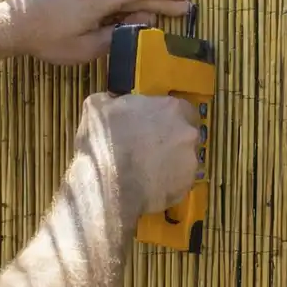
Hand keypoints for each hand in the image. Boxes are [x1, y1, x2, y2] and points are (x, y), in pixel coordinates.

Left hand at [4, 0, 191, 65]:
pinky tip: (109, 18)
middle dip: (158, 0)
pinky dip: (110, 2)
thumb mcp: (87, 48)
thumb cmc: (48, 40)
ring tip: (141, 23)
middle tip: (181, 7)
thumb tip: (143, 22)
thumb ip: (119, 34)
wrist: (12, 22)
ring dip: (128, 6)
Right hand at [75, 92, 200, 214]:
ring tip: (144, 171)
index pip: (179, 108)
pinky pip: (177, 182)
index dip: (164, 117)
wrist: (111, 187)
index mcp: (170, 108)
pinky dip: (165, 183)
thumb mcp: (95, 108)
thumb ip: (110, 100)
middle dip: (169, 139)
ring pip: (182, 159)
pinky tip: (146, 186)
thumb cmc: (104, 142)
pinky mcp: (186, 187)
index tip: (151, 125)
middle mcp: (187, 132)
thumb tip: (111, 100)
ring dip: (168, 162)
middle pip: (184, 133)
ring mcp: (190, 161)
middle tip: (147, 148)